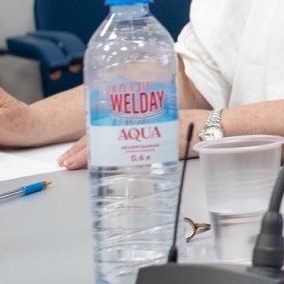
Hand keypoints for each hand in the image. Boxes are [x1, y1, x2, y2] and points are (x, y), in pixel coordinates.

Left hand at [55, 108, 209, 168]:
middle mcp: (142, 121)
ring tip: (73, 164)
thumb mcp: (166, 121)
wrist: (219, 126)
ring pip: (112, 143)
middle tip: (64, 161)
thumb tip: (123, 147)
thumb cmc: (196, 125)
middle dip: (79, 149)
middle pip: (103, 134)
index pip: (105, 127)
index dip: (84, 140)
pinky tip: (102, 167)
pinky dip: (115, 160)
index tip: (69, 152)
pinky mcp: (159, 142)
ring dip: (89, 155)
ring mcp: (148, 132)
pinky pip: (132, 153)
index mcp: (140, 116)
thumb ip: (146, 130)